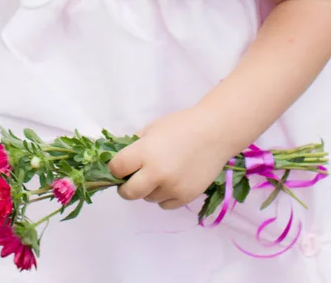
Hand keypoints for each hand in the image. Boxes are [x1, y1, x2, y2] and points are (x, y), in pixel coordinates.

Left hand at [109, 108, 231, 209]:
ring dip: (148, 189)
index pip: (116, 169)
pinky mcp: (186, 197)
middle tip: (131, 179)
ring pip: (148, 198)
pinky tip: (171, 181)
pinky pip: (165, 204)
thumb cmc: (182, 125)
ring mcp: (172, 188)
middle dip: (125, 187)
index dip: (115, 168)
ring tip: (160, 173)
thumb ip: (135, 145)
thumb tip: (120, 159)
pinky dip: (164, 196)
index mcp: (145, 152)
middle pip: (128, 193)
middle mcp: (156, 173)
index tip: (120, 166)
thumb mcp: (152, 128)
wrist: (215, 132)